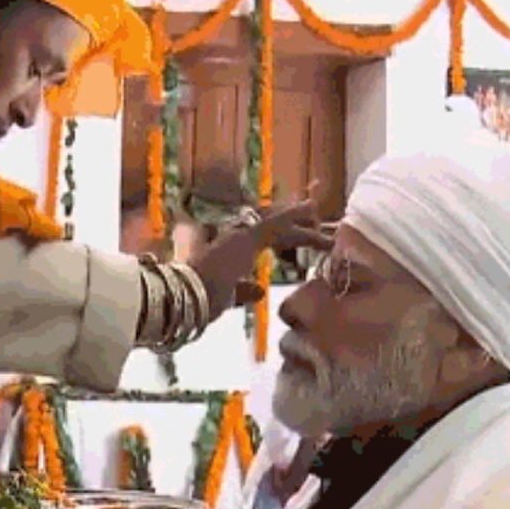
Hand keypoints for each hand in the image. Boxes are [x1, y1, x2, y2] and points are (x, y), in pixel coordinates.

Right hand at [187, 200, 333, 319]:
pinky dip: (295, 215)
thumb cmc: (197, 301)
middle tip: (320, 222)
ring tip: (327, 223)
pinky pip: (276, 224)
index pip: (262, 237)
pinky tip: (311, 207)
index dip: (283, 233)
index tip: (300, 231)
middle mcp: (233, 236)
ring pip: (278, 224)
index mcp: (229, 249)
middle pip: (272, 226)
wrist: (182, 298)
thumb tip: (260, 290)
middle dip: (298, 225)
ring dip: (304, 224)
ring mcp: (238, 235)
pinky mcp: (245, 238)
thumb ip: (244, 292)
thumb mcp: (226, 298)